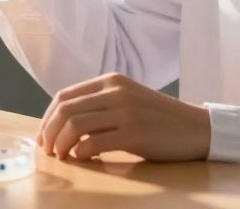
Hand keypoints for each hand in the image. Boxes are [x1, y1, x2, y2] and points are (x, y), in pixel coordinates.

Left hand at [36, 72, 210, 161]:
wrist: (196, 128)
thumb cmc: (159, 119)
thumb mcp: (127, 100)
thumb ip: (100, 105)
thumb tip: (63, 124)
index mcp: (111, 81)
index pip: (65, 96)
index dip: (47, 118)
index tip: (43, 136)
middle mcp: (116, 91)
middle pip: (65, 110)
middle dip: (49, 132)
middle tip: (48, 150)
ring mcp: (126, 111)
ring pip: (76, 125)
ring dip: (62, 144)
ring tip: (62, 156)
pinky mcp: (135, 132)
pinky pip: (94, 142)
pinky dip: (81, 153)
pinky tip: (83, 159)